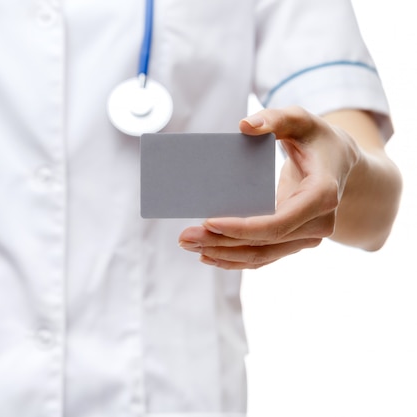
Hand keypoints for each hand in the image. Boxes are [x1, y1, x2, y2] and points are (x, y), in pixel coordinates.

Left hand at [179, 106, 360, 268]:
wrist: (340, 163)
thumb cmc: (317, 139)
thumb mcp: (301, 120)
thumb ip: (275, 118)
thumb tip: (245, 126)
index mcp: (322, 195)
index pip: (279, 223)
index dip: (243, 227)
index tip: (208, 222)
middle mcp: (319, 223)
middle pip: (264, 243)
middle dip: (221, 242)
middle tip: (184, 237)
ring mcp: (307, 237)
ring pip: (261, 254)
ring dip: (222, 254)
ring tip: (189, 245)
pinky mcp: (294, 242)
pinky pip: (263, 256)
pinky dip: (235, 259)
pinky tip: (208, 255)